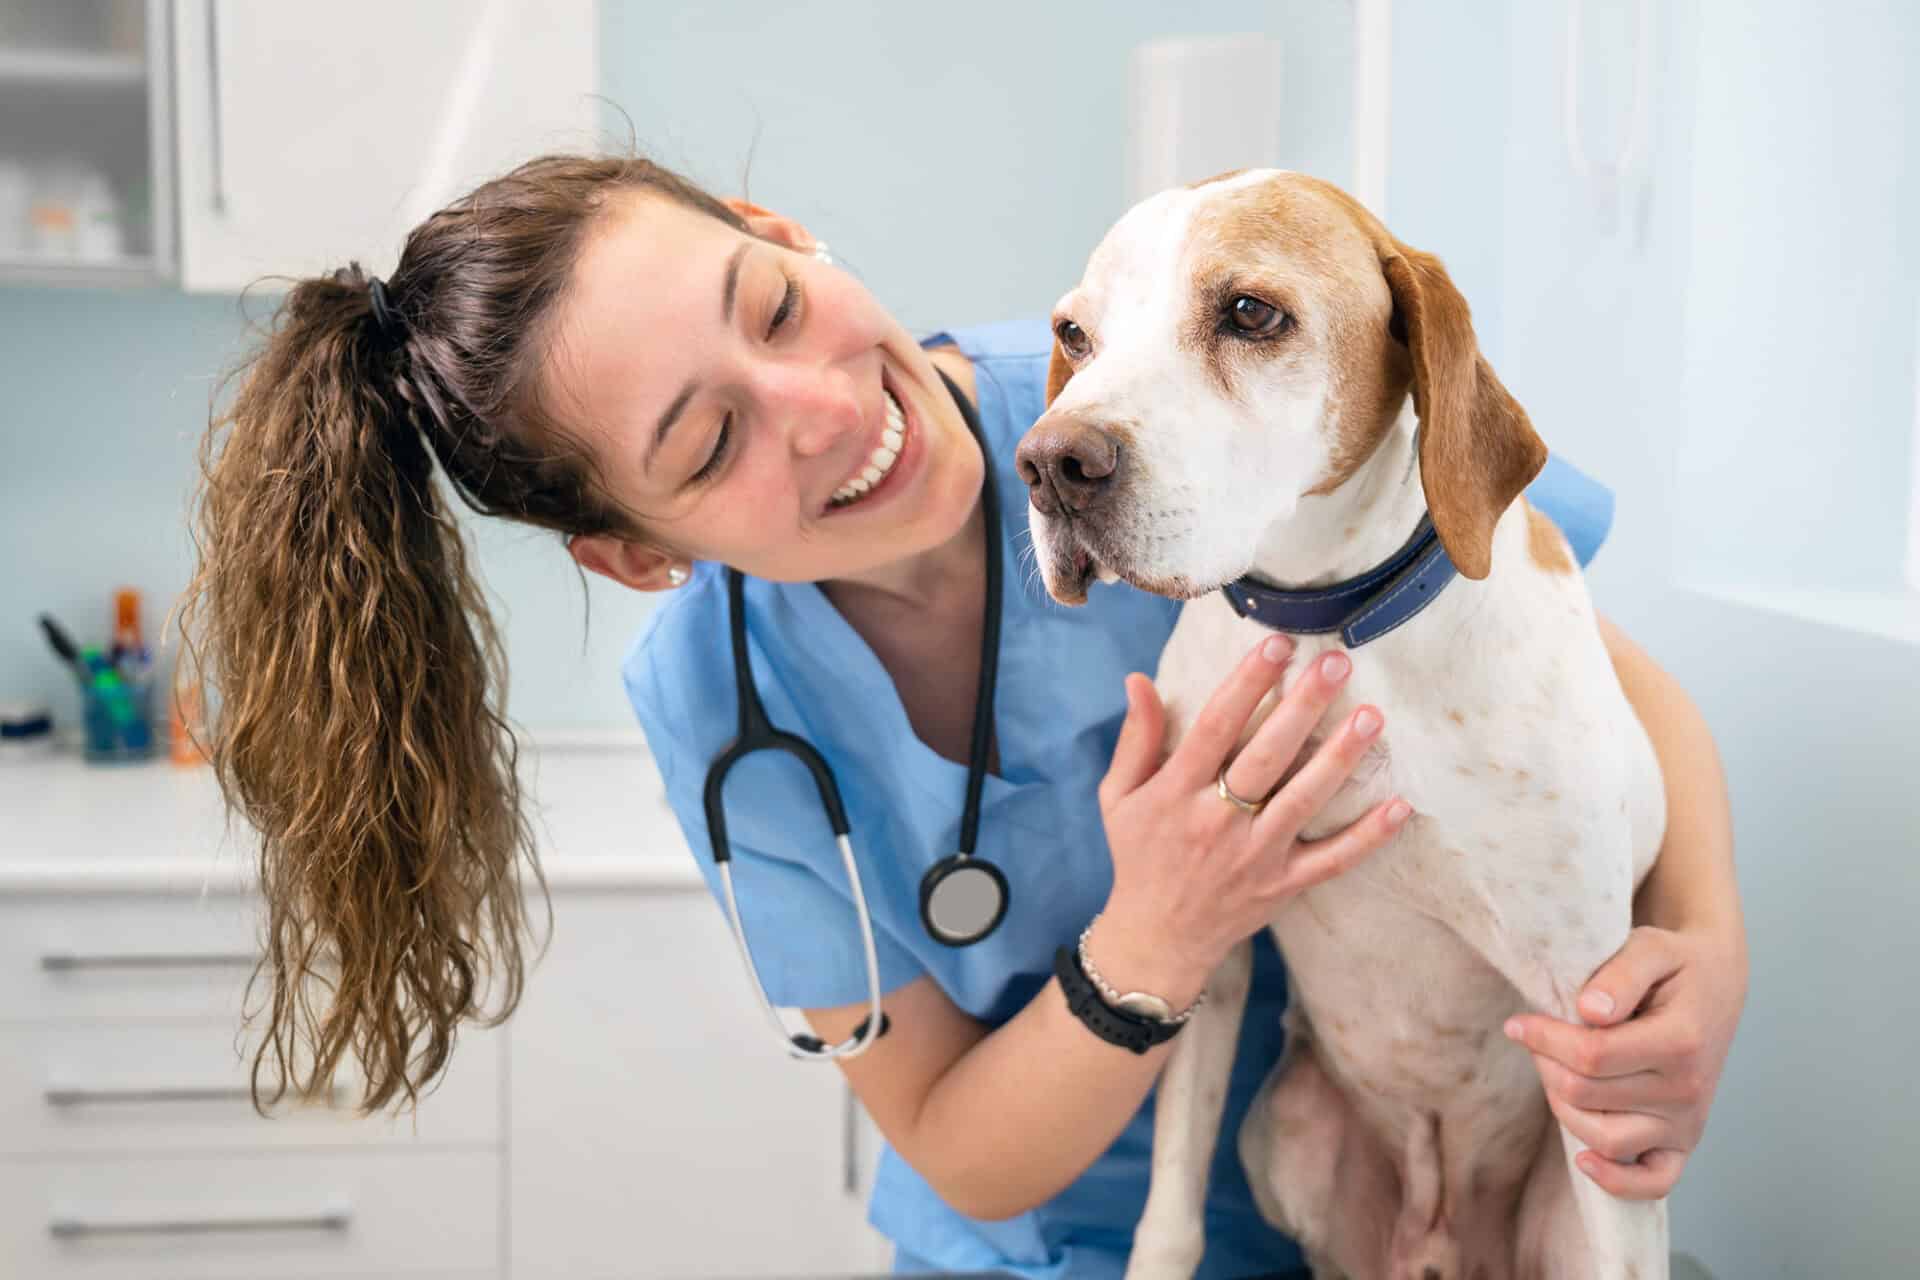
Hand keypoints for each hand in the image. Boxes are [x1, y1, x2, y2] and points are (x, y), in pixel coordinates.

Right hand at [1091, 636, 1412, 1006]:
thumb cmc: (1138, 856)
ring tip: (1371, 715)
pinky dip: (1368, 837)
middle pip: (1266, 755)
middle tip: (1336, 663)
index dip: (1247, 682)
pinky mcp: (1283, 885)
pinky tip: (1400, 805)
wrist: (1156, 938)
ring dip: (1339, 757)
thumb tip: (1139, 680)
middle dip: (1303, 705)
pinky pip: (1332, 860)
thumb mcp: (1119, 796)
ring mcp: (1255, 855)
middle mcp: (1217, 821)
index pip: (1216, 725)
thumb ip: (1136, 739)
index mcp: (1176, 793)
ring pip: (1304, 799)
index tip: (1277, 643)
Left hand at [1505, 923, 1747, 1199]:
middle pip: (1586, 1094)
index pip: (1591, 1055)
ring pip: (1604, 1139)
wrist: (1715, 983)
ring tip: (1555, 1071)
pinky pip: (1653, 1182)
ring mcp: (1687, 1122)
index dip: (1543, 1039)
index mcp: (1680, 1041)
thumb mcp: (1651, 947)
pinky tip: (1583, 1158)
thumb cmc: (1674, 964)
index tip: (1517, 1023)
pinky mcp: (1683, 1142)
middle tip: (1537, 1037)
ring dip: (1563, 1106)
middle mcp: (1687, 1089)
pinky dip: (1616, 1181)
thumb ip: (1621, 974)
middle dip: (1546, 1063)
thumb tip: (1589, 1010)